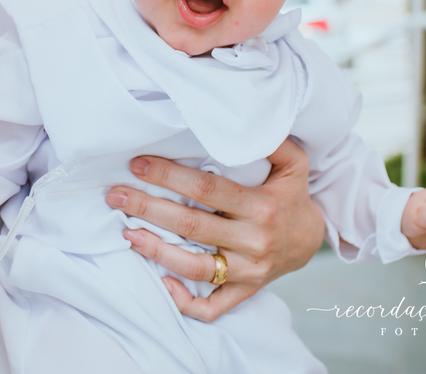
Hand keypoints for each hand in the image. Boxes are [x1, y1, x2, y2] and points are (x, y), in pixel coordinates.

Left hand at [105, 138, 324, 321]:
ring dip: (156, 251)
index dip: (169, 176)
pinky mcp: (244, 291)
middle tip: (115, 194)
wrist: (310, 240)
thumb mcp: (293, 163)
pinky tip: (160, 283)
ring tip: (126, 232)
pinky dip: (185, 300)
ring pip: (196, 267)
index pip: (207, 189)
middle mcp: (254, 241)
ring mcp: (248, 271)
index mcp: (262, 207)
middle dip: (148, 208)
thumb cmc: (290, 195)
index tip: (138, 165)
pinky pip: (213, 306)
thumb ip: (270, 140)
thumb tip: (242, 118)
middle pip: (192, 226)